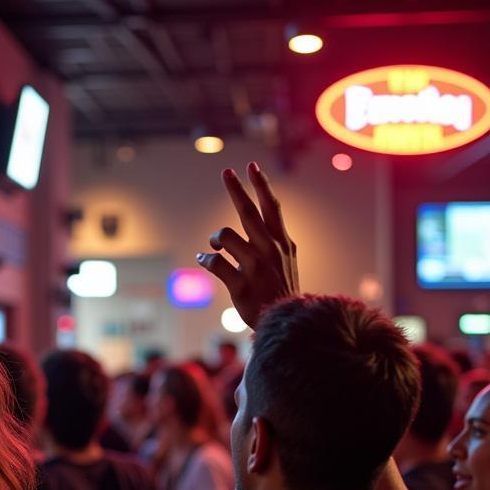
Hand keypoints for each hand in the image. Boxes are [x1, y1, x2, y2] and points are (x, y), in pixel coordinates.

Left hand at [195, 161, 298, 328]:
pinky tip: (203, 258)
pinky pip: (214, 262)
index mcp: (282, 243)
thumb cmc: (281, 290)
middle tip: (226, 171)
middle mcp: (271, 250)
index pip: (271, 208)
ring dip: (215, 239)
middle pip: (249, 212)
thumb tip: (261, 220)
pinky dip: (205, 258)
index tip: (251, 166)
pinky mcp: (241, 284)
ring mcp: (256, 267)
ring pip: (226, 235)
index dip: (261, 185)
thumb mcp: (286, 261)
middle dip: (237, 189)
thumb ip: (273, 240)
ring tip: (214, 246)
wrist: (287, 323)